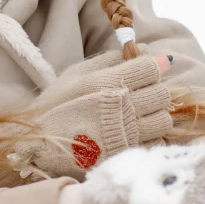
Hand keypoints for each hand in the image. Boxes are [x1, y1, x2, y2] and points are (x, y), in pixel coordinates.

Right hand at [12, 53, 173, 174]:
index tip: (150, 66)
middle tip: (141, 92)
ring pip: (163, 119)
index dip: (154, 64)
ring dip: (155, 114)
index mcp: (106, 84)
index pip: (150, 68)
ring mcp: (126, 135)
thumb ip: (110, 59)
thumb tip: (143, 48)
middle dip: (155, 89)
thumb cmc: (55, 106)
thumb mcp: (75, 74)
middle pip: (161, 93)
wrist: (40, 147)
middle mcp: (120, 108)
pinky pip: (156, 142)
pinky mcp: (127, 155)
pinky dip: (152, 136)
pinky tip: (137, 132)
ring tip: (139, 114)